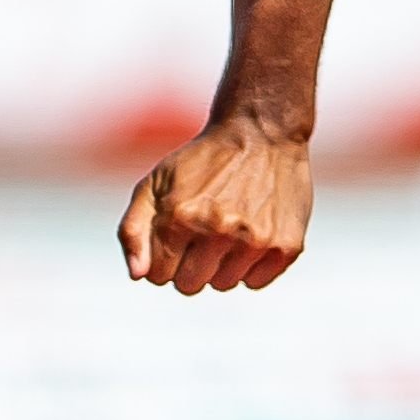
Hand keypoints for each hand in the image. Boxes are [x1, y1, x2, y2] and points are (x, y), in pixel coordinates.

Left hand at [117, 120, 310, 293]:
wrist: (260, 134)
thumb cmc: (200, 162)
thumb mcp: (153, 184)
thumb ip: (133, 230)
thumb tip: (137, 276)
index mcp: (180, 217)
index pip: (158, 276)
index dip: (162, 258)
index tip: (172, 236)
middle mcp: (218, 231)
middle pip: (190, 285)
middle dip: (187, 265)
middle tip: (199, 233)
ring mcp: (255, 241)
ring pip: (223, 285)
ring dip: (220, 265)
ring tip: (226, 229)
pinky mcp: (286, 247)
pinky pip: (255, 282)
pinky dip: (250, 266)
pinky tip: (250, 232)